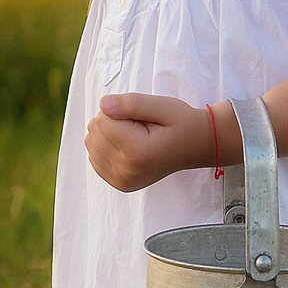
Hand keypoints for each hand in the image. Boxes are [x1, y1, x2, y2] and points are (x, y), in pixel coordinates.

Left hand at [86, 93, 213, 191]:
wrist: (196, 146)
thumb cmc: (180, 123)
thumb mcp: (162, 105)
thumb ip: (131, 103)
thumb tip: (102, 104)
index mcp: (137, 152)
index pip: (102, 118)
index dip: (118, 109)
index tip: (141, 116)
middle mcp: (127, 171)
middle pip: (94, 132)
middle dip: (112, 121)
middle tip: (139, 126)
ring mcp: (122, 181)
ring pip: (91, 143)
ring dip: (108, 134)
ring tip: (134, 136)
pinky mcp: (120, 184)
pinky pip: (94, 157)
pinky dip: (105, 147)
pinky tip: (126, 146)